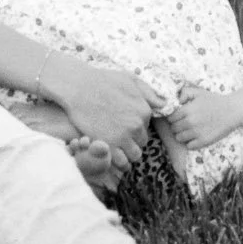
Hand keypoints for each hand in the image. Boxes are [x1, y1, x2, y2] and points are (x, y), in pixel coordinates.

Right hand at [40, 56, 160, 158]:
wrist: (78, 87)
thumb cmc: (102, 81)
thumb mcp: (130, 80)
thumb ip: (148, 93)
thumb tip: (164, 104)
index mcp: (144, 111)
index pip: (146, 127)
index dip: (135, 127)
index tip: (122, 124)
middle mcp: (137, 125)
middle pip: (142, 142)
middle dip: (132, 141)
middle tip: (117, 137)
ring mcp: (123, 137)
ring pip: (134, 155)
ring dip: (127, 154)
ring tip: (116, 148)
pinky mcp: (109, 146)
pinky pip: (122, 163)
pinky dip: (118, 162)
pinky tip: (111, 155)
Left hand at [164, 84, 235, 149]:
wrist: (233, 111)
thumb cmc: (215, 101)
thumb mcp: (199, 92)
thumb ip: (184, 93)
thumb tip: (175, 102)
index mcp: (187, 110)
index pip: (170, 118)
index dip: (174, 117)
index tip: (180, 117)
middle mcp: (190, 122)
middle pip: (173, 129)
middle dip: (178, 126)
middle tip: (186, 123)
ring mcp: (196, 133)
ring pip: (179, 138)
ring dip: (183, 135)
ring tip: (191, 130)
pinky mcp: (203, 142)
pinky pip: (189, 146)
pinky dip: (191, 142)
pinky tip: (197, 136)